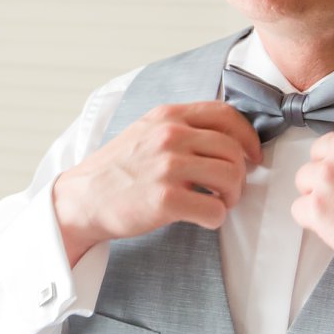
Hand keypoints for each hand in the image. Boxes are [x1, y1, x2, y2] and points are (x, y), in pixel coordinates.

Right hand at [52, 101, 262, 265]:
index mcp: (167, 116)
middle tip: (229, 190)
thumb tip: (226, 136)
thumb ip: (180, 126)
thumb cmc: (116, 169)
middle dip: (241, 174)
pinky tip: (202, 218)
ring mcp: (167, 167)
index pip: (226, 115)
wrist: (81, 199)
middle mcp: (169, 136)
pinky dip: (215, 218)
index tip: (251, 156)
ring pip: (231, 177)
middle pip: (233, 150)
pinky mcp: (165, 200)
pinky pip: (215, 210)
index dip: (248, 137)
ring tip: (218, 203)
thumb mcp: (145, 131)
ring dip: (232, 196)